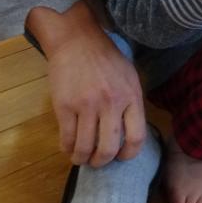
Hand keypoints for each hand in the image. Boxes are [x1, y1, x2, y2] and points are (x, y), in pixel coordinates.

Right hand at [28, 0, 146, 166]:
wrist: (77, 40)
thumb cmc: (106, 58)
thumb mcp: (129, 77)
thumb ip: (131, 103)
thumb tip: (129, 133)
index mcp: (132, 96)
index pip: (137, 137)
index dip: (130, 155)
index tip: (121, 157)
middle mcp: (111, 103)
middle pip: (109, 148)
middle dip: (102, 161)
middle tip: (98, 162)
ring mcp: (87, 105)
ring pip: (85, 147)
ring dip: (82, 158)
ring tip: (81, 158)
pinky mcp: (64, 106)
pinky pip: (66, 137)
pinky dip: (67, 148)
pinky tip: (68, 148)